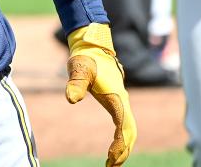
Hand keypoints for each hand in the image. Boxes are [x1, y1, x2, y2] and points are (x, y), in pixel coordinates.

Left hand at [65, 23, 136, 166]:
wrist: (92, 46)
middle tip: (112, 166)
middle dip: (124, 150)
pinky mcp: (117, 100)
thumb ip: (75, 83)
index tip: (111, 158)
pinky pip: (124, 123)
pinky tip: (112, 147)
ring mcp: (121, 101)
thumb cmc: (85, 57)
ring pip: (129, 128)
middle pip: (130, 131)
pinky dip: (121, 137)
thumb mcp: (79, 68)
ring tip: (113, 162)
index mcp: (117, 97)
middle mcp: (123, 101)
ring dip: (124, 146)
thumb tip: (71, 99)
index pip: (123, 125)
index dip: (120, 143)